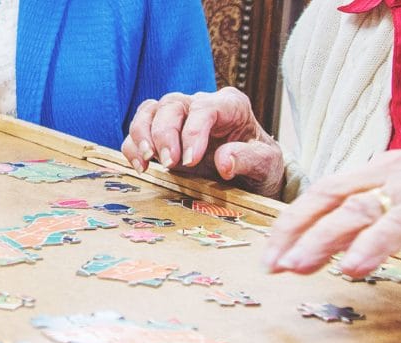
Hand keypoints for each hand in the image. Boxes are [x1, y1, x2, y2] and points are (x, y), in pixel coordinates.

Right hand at [123, 87, 283, 195]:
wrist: (251, 180)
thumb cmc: (260, 166)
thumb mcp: (267, 165)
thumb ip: (249, 159)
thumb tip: (224, 161)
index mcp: (231, 105)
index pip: (205, 107)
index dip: (193, 131)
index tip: (191, 161)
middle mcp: (201, 106)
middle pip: (172, 105)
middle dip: (165, 133)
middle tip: (171, 163)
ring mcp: (179, 118)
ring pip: (150, 111)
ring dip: (143, 135)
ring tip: (148, 161)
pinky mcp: (163, 135)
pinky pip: (139, 130)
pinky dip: (133, 146)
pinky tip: (142, 166)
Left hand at [260, 147, 400, 277]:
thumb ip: (382, 207)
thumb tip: (343, 238)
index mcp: (383, 167)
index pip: (324, 190)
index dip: (293, 220)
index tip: (271, 249)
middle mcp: (393, 172)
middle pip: (329, 199)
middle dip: (295, 232)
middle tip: (271, 263)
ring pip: (357, 211)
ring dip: (322, 241)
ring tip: (298, 266)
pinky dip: (374, 246)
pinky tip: (355, 267)